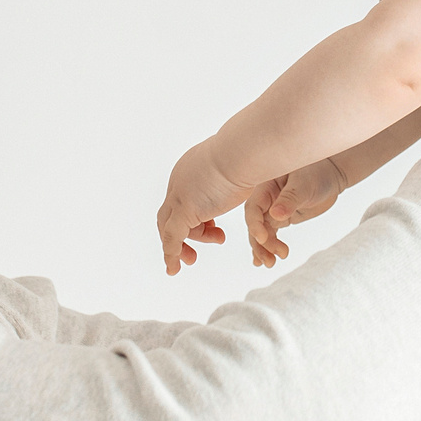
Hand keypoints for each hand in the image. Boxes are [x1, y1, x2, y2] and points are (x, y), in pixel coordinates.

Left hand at [157, 143, 252, 273]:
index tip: (213, 228)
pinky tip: (173, 269)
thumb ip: (234, 178)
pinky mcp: (184, 210)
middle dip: (183, 235)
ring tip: (199, 255)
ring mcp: (179, 195)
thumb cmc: (250, 154)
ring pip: (170, 228)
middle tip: (193, 254)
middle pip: (171, 214)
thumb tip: (245, 176)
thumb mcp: (238, 168)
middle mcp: (179, 181)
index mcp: (190, 169)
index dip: (195, 218)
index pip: (183, 199)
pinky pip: (172, 238)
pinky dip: (171, 254)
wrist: (244, 151)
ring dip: (183, 246)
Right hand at [244, 157, 347, 267]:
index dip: (255, 225)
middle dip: (261, 243)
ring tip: (271, 263)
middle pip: (256, 224)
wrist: (331, 174)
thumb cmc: (317, 173)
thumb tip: (275, 215)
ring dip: (264, 249)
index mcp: (265, 186)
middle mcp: (265, 199)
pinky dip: (267, 247)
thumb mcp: (304, 185)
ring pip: (262, 232)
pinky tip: (264, 261)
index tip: (264, 239)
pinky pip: (270, 234)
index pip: (253, 208)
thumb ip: (290, 199)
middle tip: (272, 259)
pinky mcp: (281, 218)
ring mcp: (272, 210)